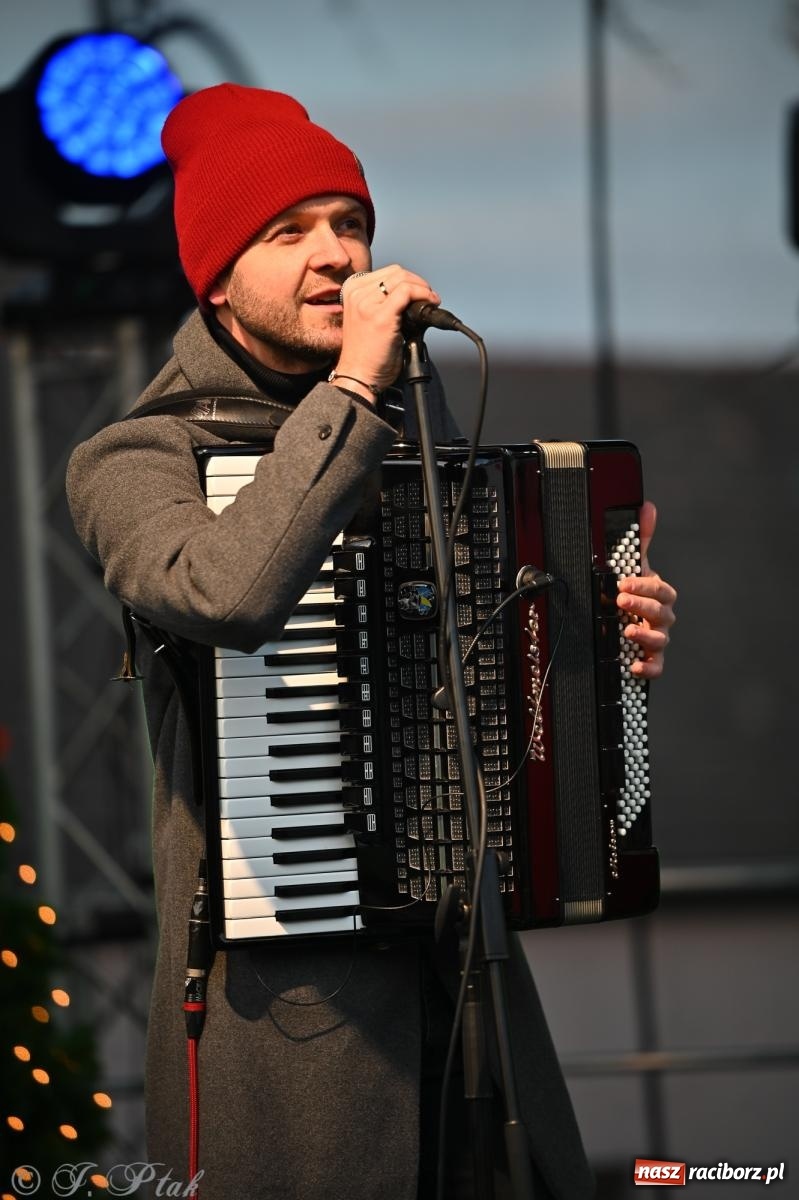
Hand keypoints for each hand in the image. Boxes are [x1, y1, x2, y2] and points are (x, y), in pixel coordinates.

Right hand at [335, 266, 439, 395]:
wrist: (359, 376)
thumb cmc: (366, 354)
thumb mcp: (369, 318)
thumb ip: (383, 302)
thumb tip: (411, 296)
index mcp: (352, 291)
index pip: (387, 273)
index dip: (409, 280)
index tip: (420, 291)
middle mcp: (357, 293)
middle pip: (396, 273)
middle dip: (418, 283)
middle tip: (429, 297)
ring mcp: (367, 304)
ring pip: (403, 280)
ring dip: (423, 288)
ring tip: (431, 301)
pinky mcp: (381, 316)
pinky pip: (407, 292)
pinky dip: (423, 295)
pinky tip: (430, 304)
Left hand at [616, 501, 676, 678]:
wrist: (620, 624)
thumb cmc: (631, 593)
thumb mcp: (632, 566)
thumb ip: (640, 540)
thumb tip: (647, 507)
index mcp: (658, 595)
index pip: (662, 590)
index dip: (645, 587)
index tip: (623, 582)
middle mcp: (661, 618)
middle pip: (662, 614)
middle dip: (642, 607)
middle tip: (620, 600)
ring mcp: (657, 640)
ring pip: (661, 641)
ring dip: (645, 636)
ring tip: (627, 631)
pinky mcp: (649, 661)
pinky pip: (656, 668)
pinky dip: (648, 669)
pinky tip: (633, 666)